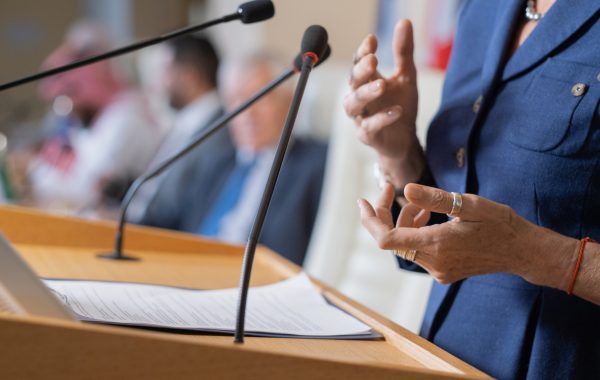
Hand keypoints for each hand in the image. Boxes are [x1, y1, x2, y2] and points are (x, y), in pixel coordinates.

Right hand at [344, 20, 418, 159]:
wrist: (404, 139)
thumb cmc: (400, 105)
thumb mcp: (406, 76)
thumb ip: (403, 52)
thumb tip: (404, 22)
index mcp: (366, 81)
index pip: (358, 63)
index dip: (363, 52)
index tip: (372, 41)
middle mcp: (359, 98)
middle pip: (352, 82)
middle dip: (360, 71)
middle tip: (373, 60)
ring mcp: (361, 117)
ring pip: (353, 105)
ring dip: (365, 94)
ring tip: (382, 85)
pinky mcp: (367, 135)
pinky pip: (369, 127)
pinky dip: (382, 118)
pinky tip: (396, 111)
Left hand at [357, 183, 576, 286]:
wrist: (522, 251)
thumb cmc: (500, 224)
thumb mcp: (470, 204)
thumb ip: (435, 199)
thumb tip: (406, 190)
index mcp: (437, 245)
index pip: (385, 238)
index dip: (370, 220)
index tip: (363, 200)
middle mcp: (433, 262)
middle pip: (392, 240)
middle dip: (386, 214)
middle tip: (388, 189)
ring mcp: (438, 271)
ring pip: (405, 244)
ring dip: (404, 221)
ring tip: (420, 204)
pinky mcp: (443, 272)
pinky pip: (418, 251)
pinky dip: (416, 232)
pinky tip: (428, 218)